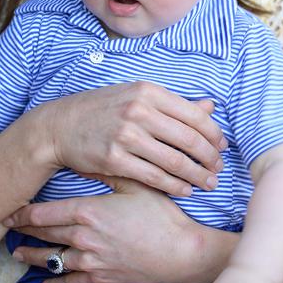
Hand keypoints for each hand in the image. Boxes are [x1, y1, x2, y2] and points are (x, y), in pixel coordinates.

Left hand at [4, 175, 212, 282]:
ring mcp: (92, 261)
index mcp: (88, 212)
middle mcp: (84, 238)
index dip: (22, 213)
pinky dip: (55, 282)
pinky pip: (71, 282)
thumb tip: (83, 157)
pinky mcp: (102, 278)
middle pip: (43, 235)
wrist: (181, 252)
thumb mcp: (133, 184)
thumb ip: (106, 171)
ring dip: (32, 257)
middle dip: (22, 232)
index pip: (43, 213)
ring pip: (52, 260)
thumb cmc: (160, 214)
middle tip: (5, 228)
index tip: (8, 210)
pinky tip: (45, 282)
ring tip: (17, 254)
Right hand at [45, 81, 226, 195]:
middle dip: (209, 158)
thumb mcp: (136, 96)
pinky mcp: (115, 159)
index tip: (221, 147)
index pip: (194, 115)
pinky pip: (154, 177)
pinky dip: (174, 186)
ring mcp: (126, 136)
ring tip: (208, 183)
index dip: (213, 134)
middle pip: (189, 139)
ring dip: (197, 176)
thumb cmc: (103, 109)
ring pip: (174, 161)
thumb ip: (174, 104)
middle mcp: (138, 111)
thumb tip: (210, 106)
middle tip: (218, 169)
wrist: (61, 125)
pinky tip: (184, 190)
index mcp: (148, 91)